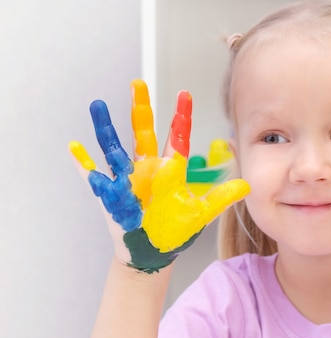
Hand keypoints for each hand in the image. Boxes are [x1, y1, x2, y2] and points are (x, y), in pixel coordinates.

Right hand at [69, 80, 249, 272]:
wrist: (154, 254)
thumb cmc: (175, 231)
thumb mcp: (200, 214)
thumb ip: (221, 198)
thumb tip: (247, 185)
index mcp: (169, 171)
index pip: (177, 138)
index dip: (181, 117)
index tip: (185, 94)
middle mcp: (147, 170)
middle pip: (143, 134)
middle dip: (141, 110)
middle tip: (138, 83)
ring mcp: (127, 181)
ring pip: (115, 149)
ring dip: (106, 128)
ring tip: (98, 106)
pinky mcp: (111, 196)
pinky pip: (94, 177)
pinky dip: (84, 164)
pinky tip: (74, 147)